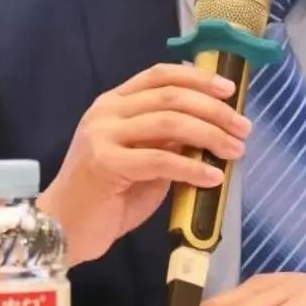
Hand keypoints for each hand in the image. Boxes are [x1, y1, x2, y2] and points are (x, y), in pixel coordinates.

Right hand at [37, 63, 251, 265]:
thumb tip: (212, 132)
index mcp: (114, 102)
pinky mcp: (106, 164)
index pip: (161, 75)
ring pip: (169, 123)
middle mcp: (107, 111)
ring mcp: (103, 136)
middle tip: (243, 128)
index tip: (229, 90)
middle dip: (215, 110)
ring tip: (236, 151)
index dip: (198, 78)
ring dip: (210, 135)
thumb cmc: (106, 197)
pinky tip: (213, 178)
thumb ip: (168, 140)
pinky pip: (161, 160)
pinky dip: (193, 167)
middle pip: (172, 97)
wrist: (62, 230)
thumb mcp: (143, 159)